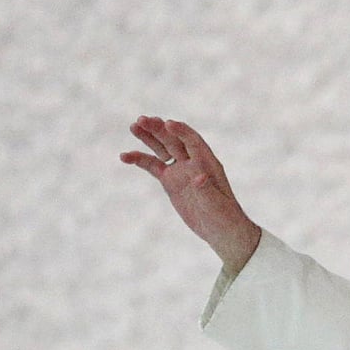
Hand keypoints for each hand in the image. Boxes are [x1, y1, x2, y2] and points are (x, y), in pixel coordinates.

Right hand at [120, 117, 260, 272]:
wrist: (221, 230)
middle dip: (158, 130)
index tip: (167, 123)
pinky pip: (153, 166)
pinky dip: (140, 160)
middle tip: (141, 120)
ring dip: (148, 137)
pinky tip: (124, 156)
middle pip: (174, 140)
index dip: (181, 131)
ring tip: (133, 126)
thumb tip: (199, 177)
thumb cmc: (224, 216)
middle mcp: (193, 162)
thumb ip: (206, 190)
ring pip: (162, 148)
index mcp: (208, 163)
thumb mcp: (216, 205)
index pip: (193, 141)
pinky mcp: (170, 181)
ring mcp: (180, 170)